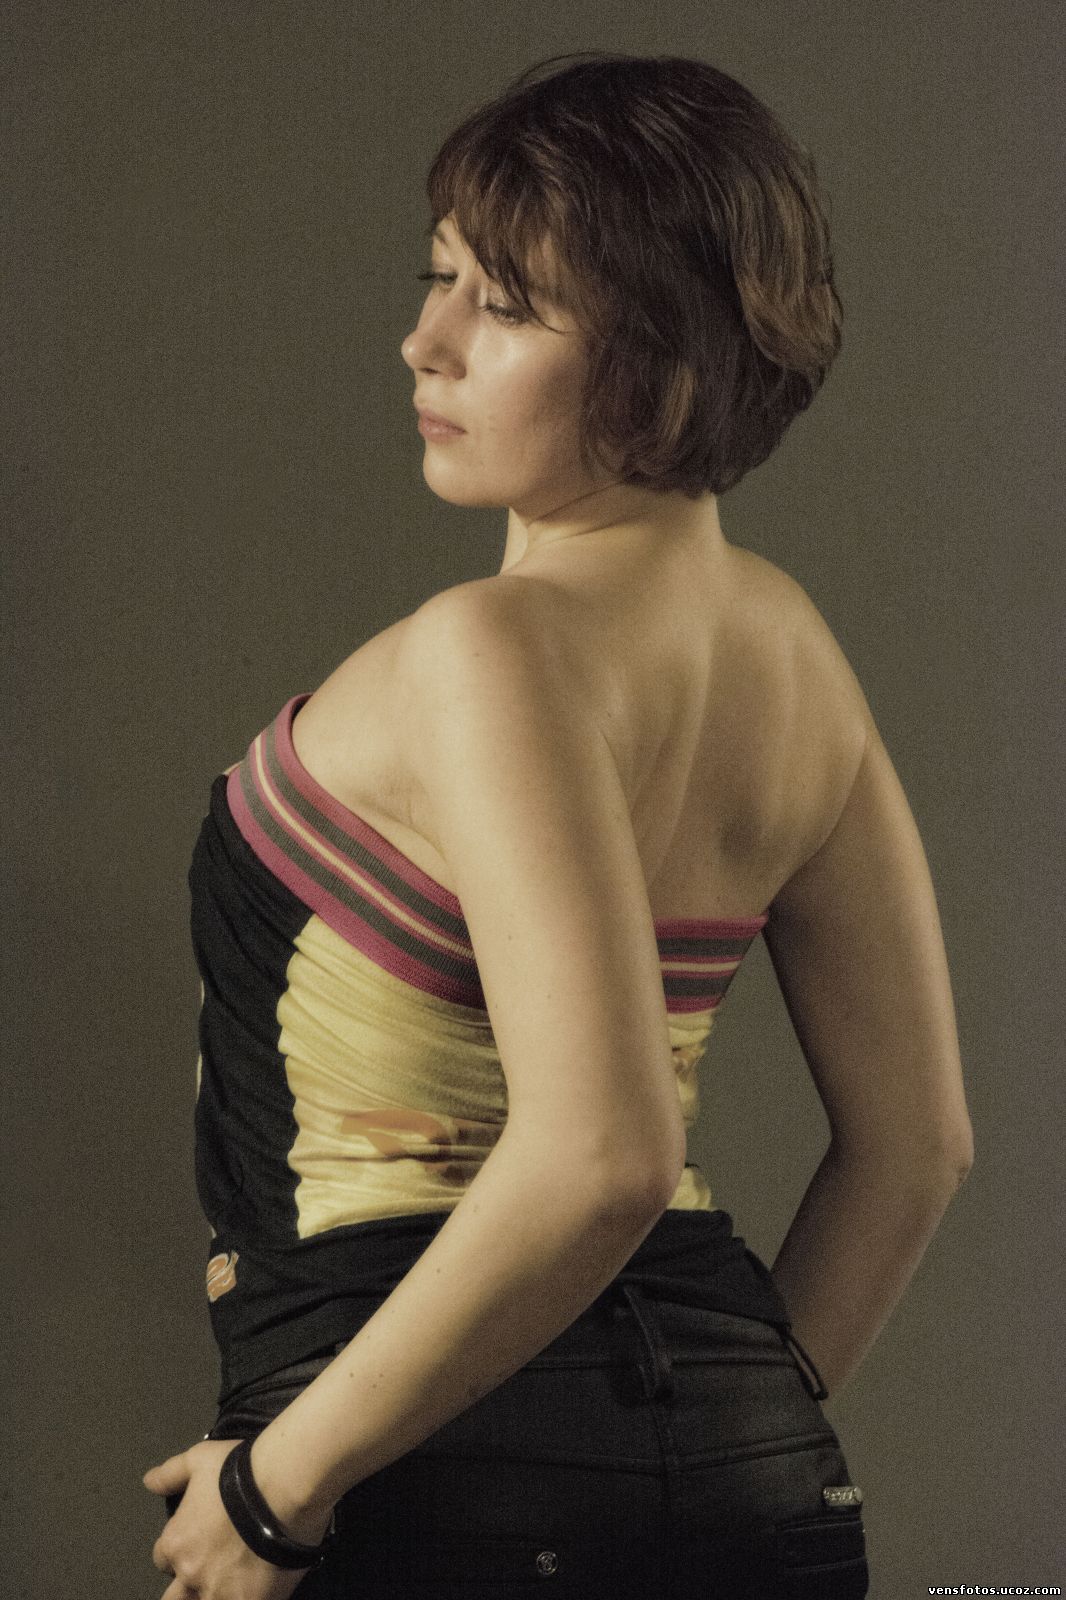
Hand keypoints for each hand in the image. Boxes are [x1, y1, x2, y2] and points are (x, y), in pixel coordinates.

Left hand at [143, 1441, 309, 1599]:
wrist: (285, 1486)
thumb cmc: (242, 1470)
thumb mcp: (200, 1458)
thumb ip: (171, 1474)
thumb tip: (150, 1481)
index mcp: (176, 1543)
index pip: (164, 1559)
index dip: (179, 1552)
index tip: (199, 1543)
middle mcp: (191, 1572)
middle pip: (177, 1596)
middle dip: (188, 1588)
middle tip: (213, 1570)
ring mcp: (220, 1591)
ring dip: (217, 1591)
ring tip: (236, 1578)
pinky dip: (247, 1596)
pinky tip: (258, 1586)